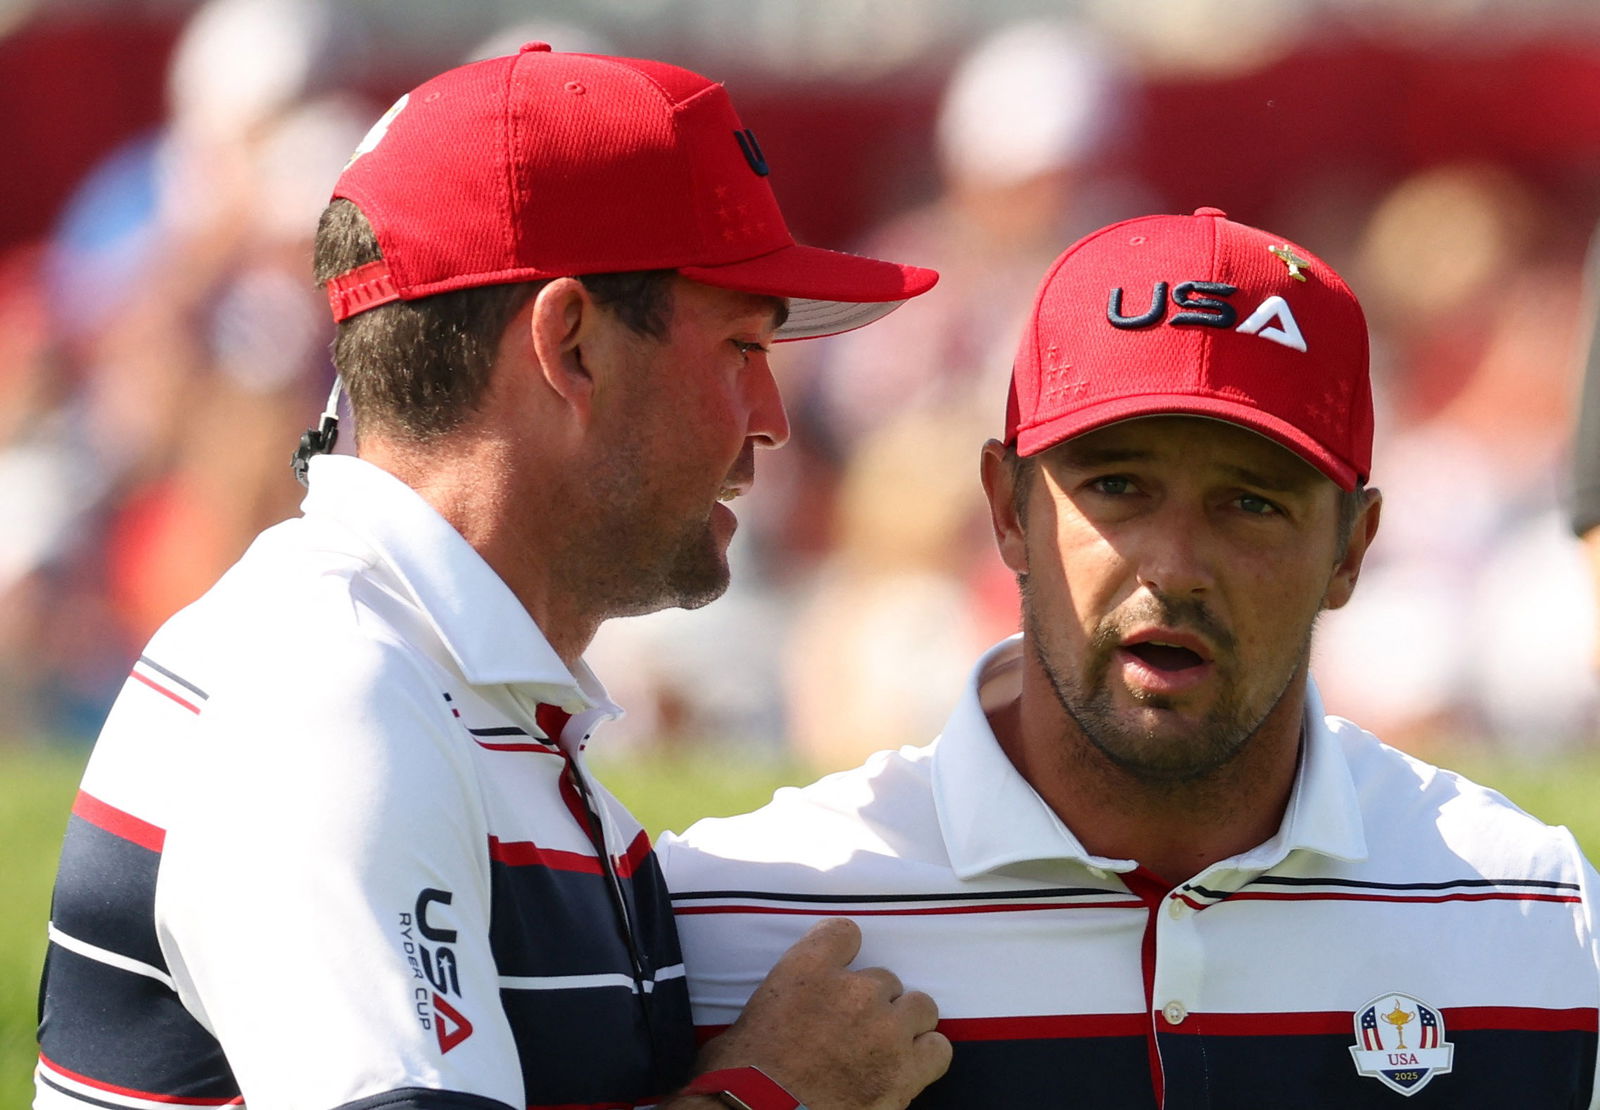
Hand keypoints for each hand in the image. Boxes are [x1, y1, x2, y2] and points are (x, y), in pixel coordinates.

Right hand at [690, 917, 950, 1109]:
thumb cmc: (739, 1078)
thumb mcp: (750, 1016)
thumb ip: (783, 996)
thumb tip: (788, 1010)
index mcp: (808, 969)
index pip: (844, 932)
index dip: (845, 952)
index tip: (840, 971)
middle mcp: (855, 990)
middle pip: (885, 979)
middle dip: (872, 1003)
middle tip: (853, 1032)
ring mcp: (885, 1029)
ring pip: (919, 1008)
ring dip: (904, 1025)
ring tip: (885, 1050)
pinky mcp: (906, 1071)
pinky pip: (938, 1049)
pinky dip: (925, 1057)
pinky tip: (908, 1070)